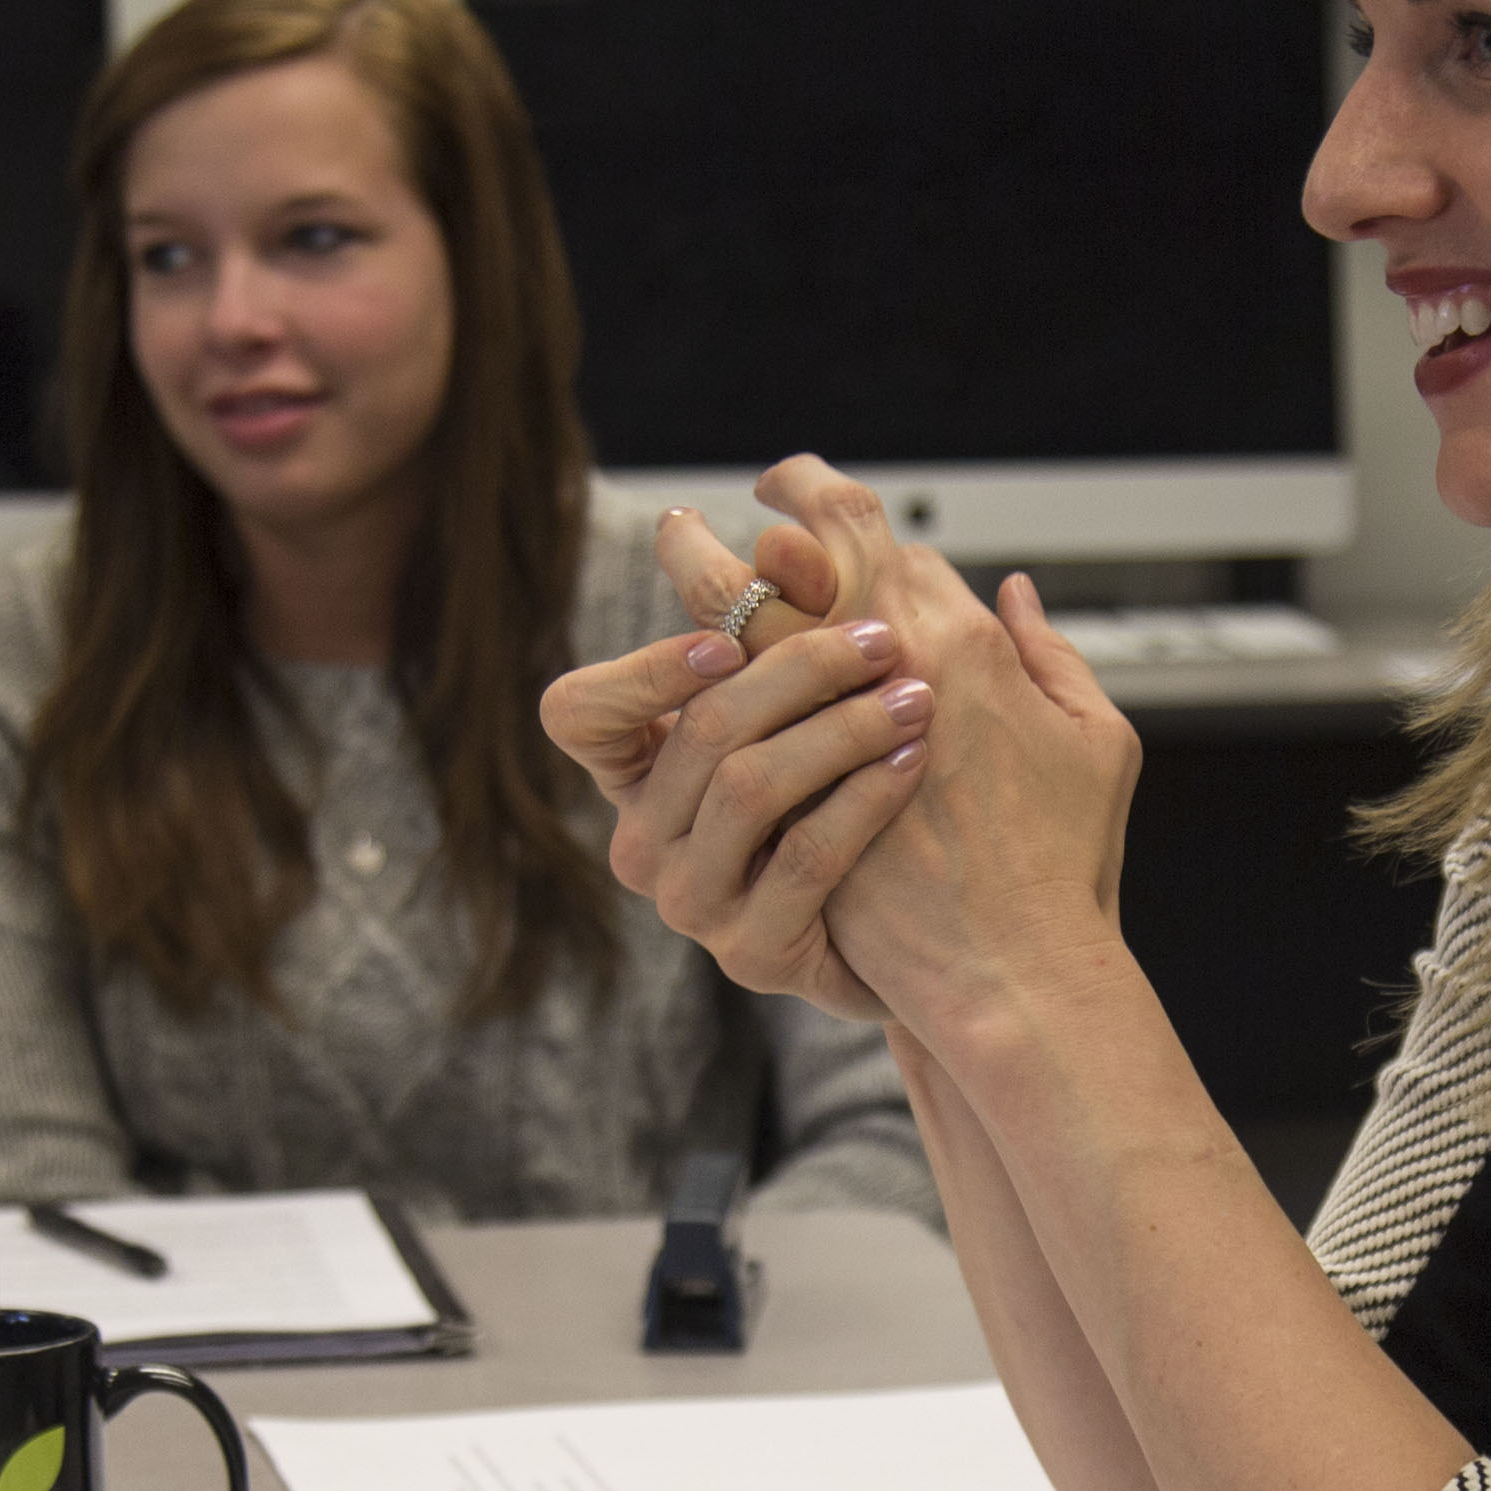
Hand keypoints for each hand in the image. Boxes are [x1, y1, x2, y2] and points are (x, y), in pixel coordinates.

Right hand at [537, 501, 934, 1021]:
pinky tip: (912, 760)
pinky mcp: (752, 954)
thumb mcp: (810, 712)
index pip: (576, 713)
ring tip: (914, 695)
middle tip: (880, 637)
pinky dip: (864, 797)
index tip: (729, 637)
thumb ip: (788, 627)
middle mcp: (643, 842)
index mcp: (636, 773)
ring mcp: (691, 905)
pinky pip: (806, 857)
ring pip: (749, 788)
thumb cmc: (845, 801)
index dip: (645, 670)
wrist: (905, 934)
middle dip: (799, 668)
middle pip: (699, 732)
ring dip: (842, 727)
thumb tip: (788, 535)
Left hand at [742, 464, 1141, 1044]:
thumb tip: (1013, 590)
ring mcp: (824, 738)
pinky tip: (685, 662)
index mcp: (963, 644)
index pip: (875, 538)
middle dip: (737, 529)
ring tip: (676, 556)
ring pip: (740, 628)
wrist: (1017, 970)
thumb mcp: (1097, 744)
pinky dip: (703, 676)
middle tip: (692, 521)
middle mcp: (889, 672)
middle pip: (793, 559)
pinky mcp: (785, 798)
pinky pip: (728, 718)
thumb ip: (1054, 658)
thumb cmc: (1067, 860)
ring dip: (700, 584)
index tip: (793, 500)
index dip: (827, 509)